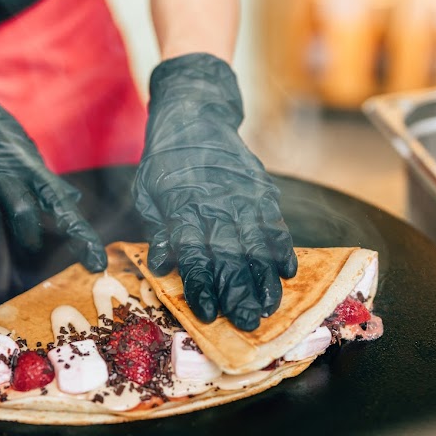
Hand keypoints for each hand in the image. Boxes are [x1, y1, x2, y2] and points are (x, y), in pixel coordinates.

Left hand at [134, 53, 296, 330]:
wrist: (195, 113)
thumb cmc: (166, 161)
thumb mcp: (147, 192)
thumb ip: (158, 229)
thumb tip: (161, 265)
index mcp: (182, 206)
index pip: (193, 253)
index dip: (202, 285)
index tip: (208, 313)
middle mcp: (215, 203)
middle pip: (229, 255)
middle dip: (238, 292)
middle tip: (247, 323)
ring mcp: (242, 195)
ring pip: (256, 243)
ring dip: (264, 278)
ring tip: (270, 307)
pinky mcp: (260, 189)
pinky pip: (274, 221)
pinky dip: (282, 246)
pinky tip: (287, 271)